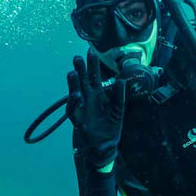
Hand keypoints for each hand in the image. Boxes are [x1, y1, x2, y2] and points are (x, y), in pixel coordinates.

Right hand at [66, 52, 125, 166]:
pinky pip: (74, 111)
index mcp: (98, 94)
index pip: (94, 76)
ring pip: (75, 93)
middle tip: (77, 58)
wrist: (106, 144)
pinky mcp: (79, 120)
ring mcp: (82, 108)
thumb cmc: (111, 125)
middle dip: (80, 70)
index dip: (92, 64)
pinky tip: (76, 95)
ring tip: (73, 73)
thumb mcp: (119, 108)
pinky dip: (74, 104)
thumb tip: (122, 81)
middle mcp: (88, 98)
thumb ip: (119, 95)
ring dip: (73, 84)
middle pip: (82, 81)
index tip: (90, 50)